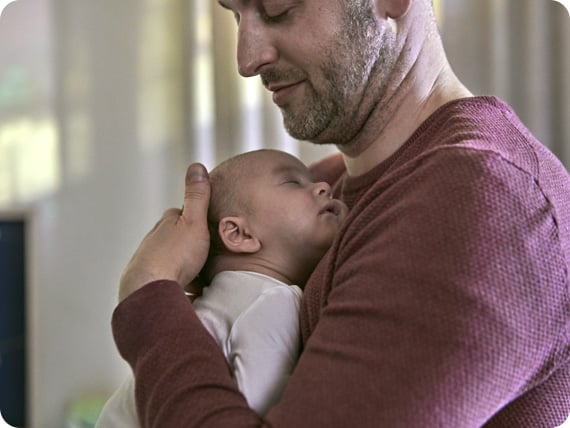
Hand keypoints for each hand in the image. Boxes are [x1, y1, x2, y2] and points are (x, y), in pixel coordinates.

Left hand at [118, 163, 210, 301]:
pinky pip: (167, 280)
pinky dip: (178, 284)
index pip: (181, 214)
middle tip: (208, 255)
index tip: (209, 228)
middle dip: (190, 245)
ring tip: (201, 278)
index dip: (197, 220)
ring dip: (184, 266)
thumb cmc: (175, 256)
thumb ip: (197, 197)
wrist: (150, 291)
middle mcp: (154, 240)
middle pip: (176, 238)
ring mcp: (148, 261)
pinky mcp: (147, 282)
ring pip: (171, 260)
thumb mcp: (194, 222)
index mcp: (166, 223)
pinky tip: (190, 293)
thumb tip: (196, 166)